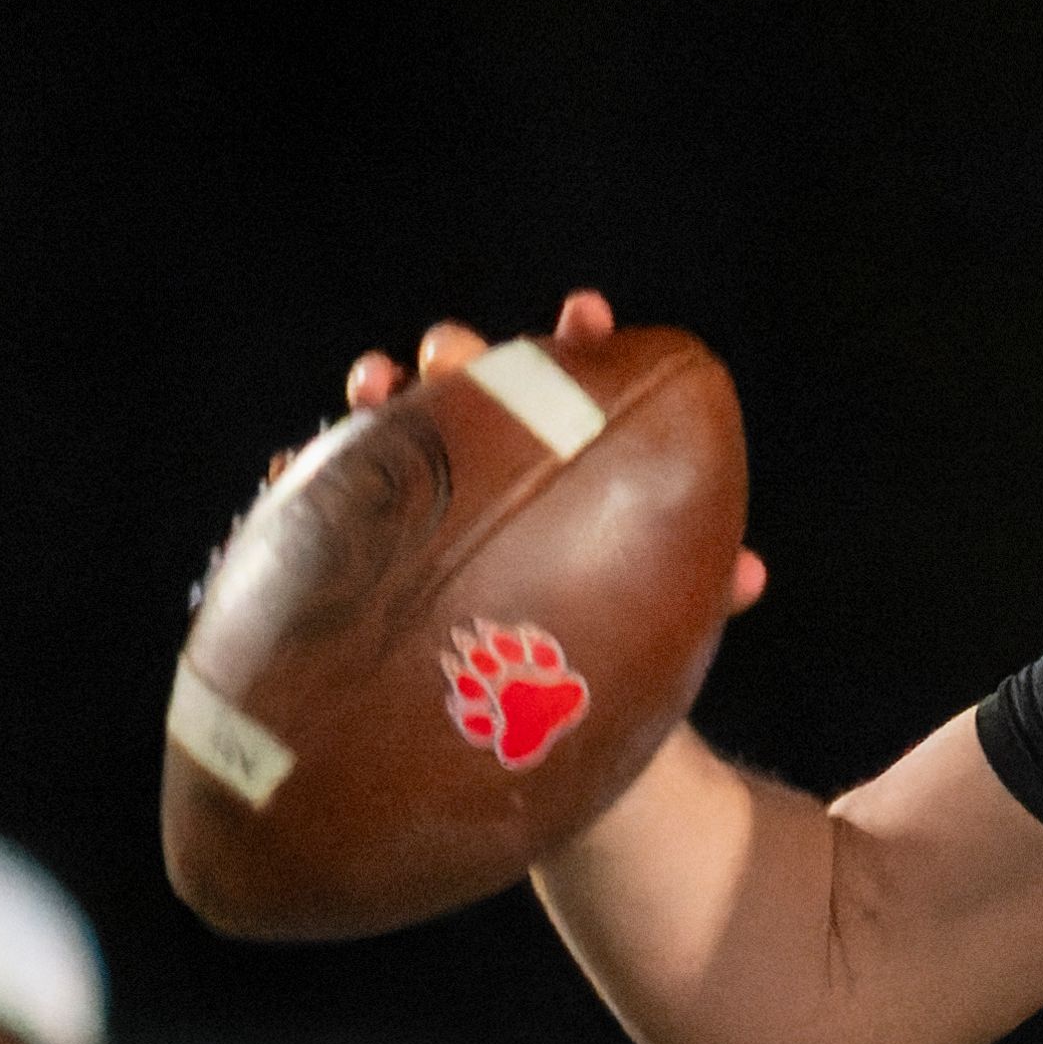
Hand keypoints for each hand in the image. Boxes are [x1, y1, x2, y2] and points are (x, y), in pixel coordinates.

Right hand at [330, 290, 766, 615]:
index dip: (582, 343)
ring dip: (381, 399)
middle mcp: (490, 465)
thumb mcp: (655, 619)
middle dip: (463, 358)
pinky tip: (293, 466)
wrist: (530, 729)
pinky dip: (307, 478)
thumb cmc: (603, 654)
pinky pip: (324, 505)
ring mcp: (423, 500)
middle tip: (451, 353)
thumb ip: (698, 589)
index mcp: (565, 464)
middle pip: (474, 391)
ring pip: (395, 431)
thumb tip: (750, 575)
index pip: (576, 385)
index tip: (586, 314)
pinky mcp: (362, 548)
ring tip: (371, 384)